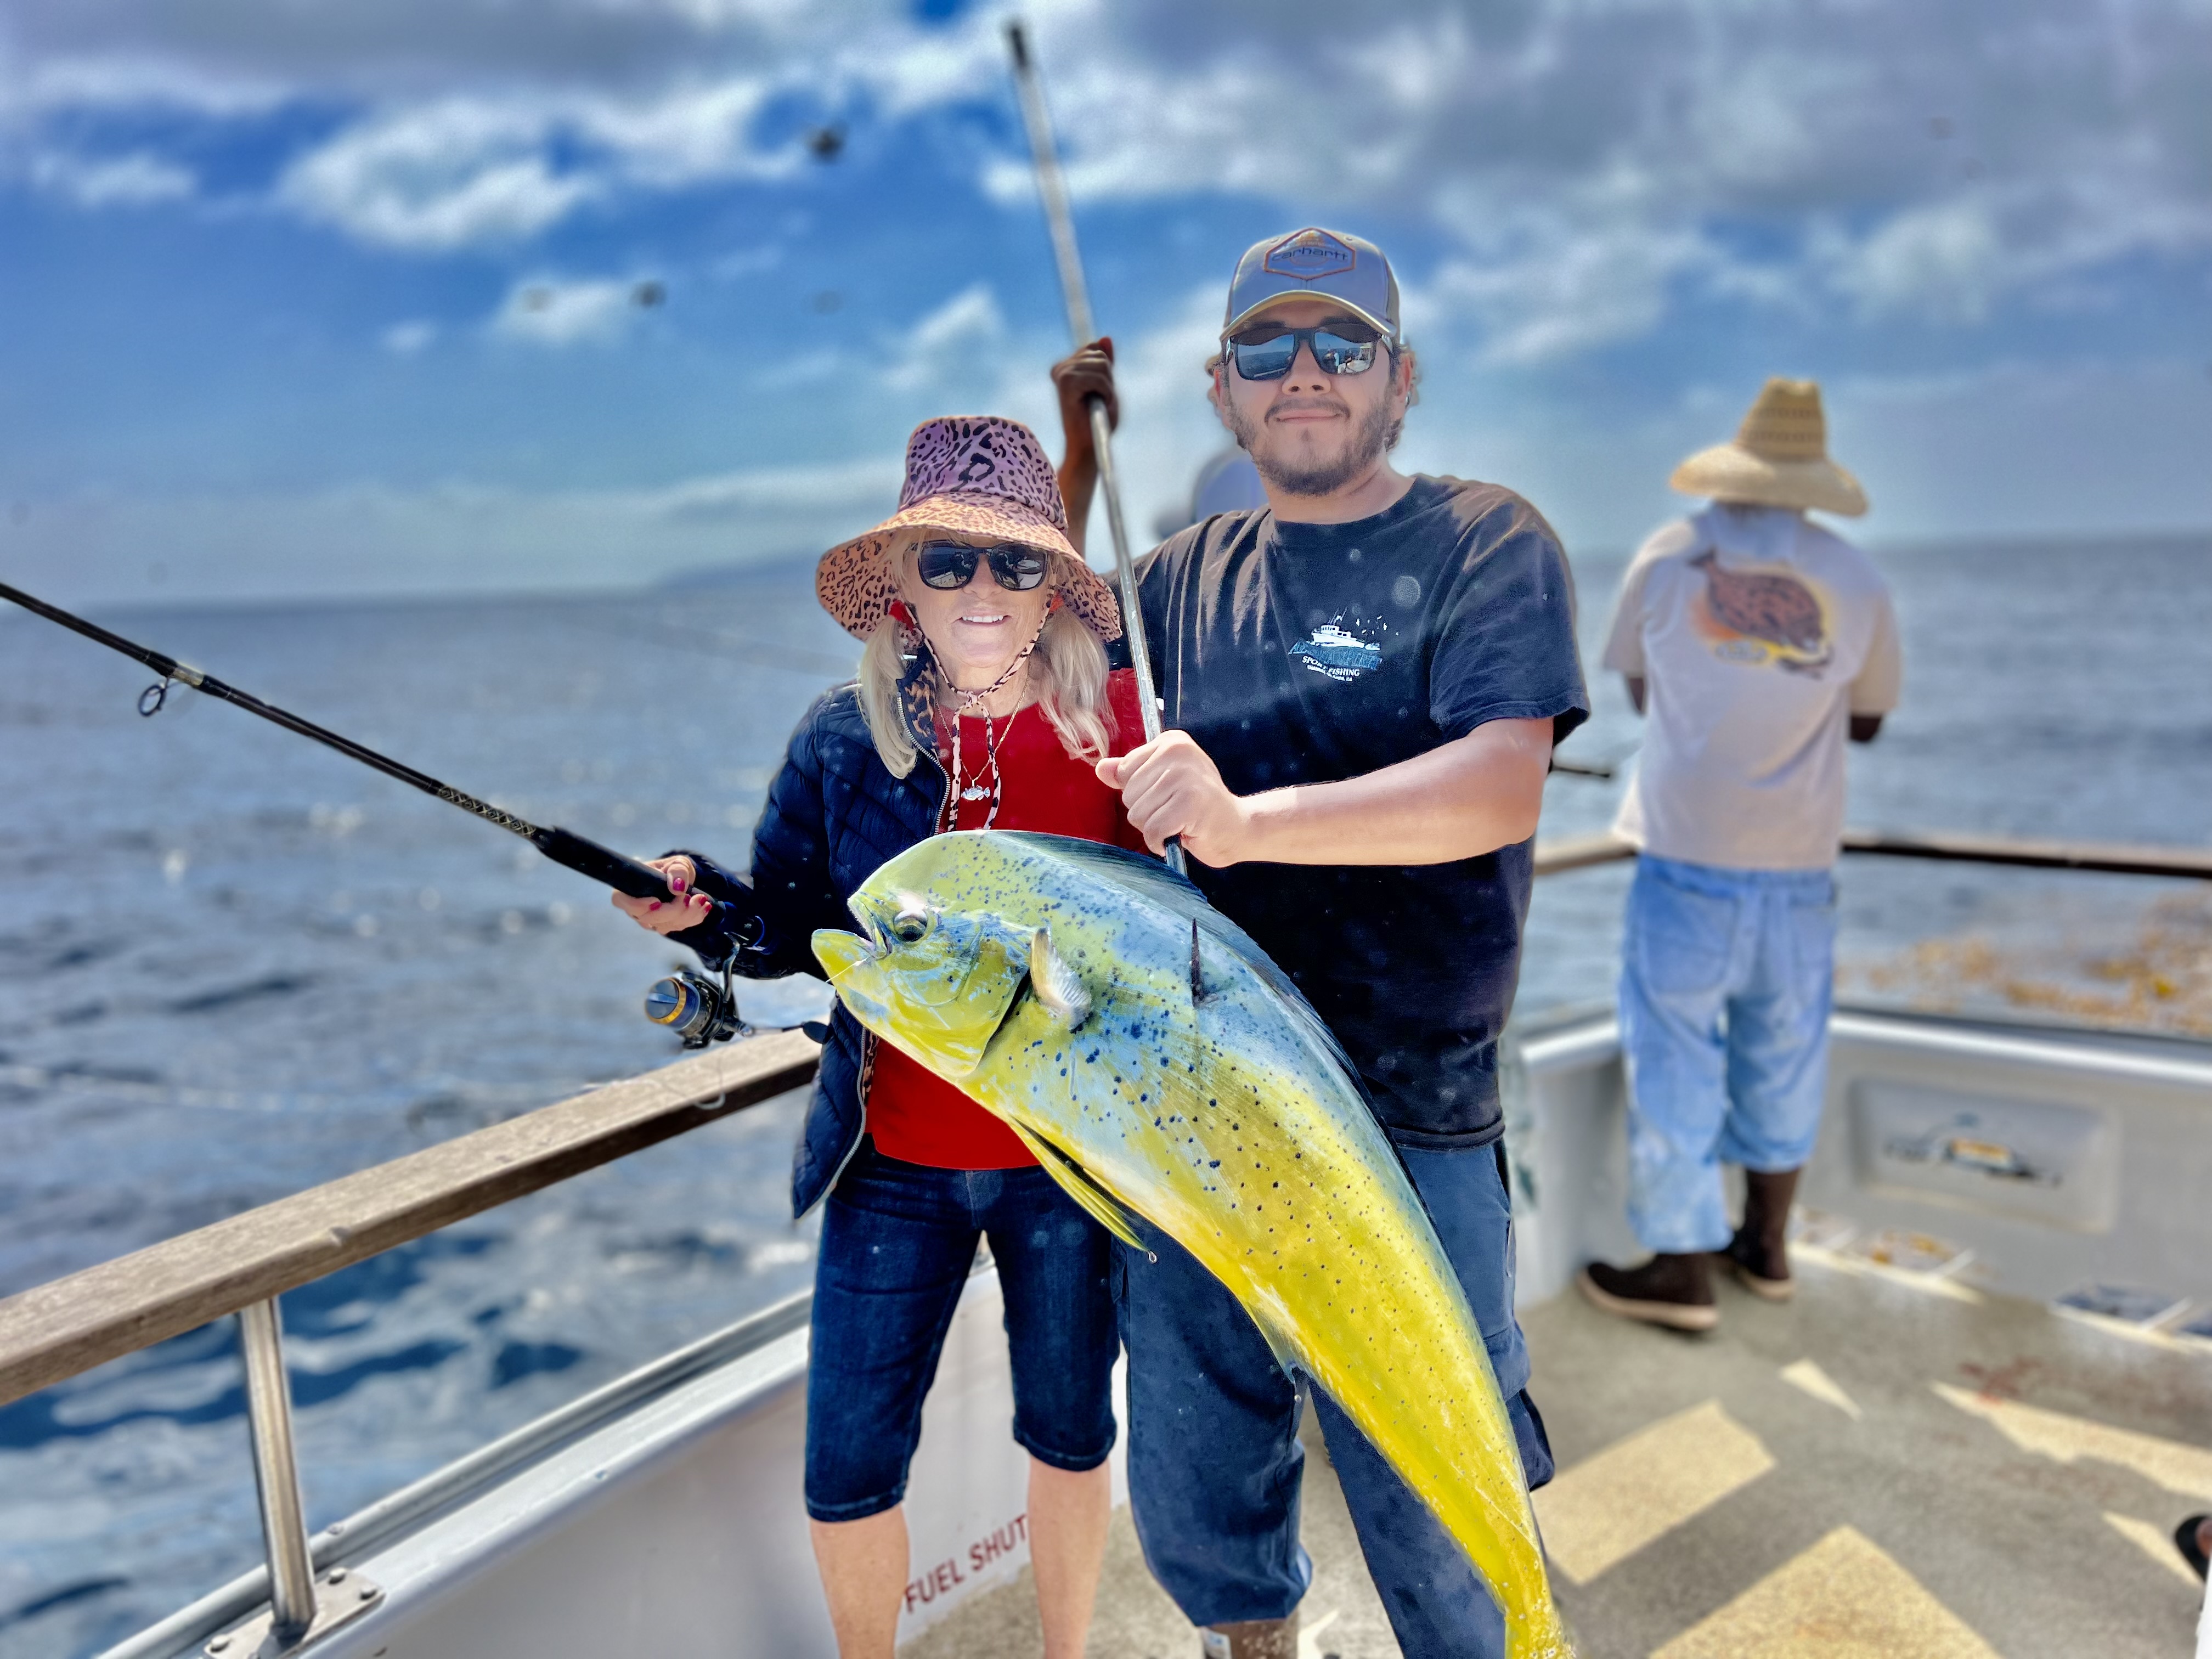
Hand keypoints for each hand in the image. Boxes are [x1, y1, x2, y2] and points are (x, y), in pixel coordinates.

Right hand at [611, 855, 713, 933]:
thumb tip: (677, 887)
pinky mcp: (663, 925)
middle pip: (648, 918)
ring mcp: (649, 919)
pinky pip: (676, 927)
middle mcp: (635, 907)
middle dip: (673, 910)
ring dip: (686, 915)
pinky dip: (693, 918)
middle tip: (689, 897)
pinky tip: (703, 906)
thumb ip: (677, 871)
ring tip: (701, 899)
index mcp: (629, 888)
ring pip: (664, 926)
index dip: (637, 905)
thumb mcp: (678, 863)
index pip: (621, 901)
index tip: (656, 900)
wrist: (684, 880)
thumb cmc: (674, 869)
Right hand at [1051, 338, 1117, 462]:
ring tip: (1098, 404)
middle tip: (1099, 400)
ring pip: (1102, 365)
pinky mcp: (1066, 383)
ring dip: (1108, 388)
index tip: (1099, 391)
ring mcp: (1062, 374)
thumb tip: (1105, 338)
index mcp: (1066, 366)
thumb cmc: (1097, 419)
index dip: (1105, 371)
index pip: (1094, 347)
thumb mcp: (1106, 385)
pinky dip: (1106, 393)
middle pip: (1100, 355)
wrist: (1088, 445)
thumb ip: (1105, 362)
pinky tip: (1098, 405)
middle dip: (1108, 379)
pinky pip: (1099, 378)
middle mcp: (1060, 368)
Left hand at [1096, 731, 1255, 866]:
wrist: (1238, 828)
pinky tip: (1179, 836)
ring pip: (1137, 814)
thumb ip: (1130, 775)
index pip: (1125, 771)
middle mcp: (1178, 751)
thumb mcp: (1161, 783)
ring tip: (1179, 823)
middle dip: (1146, 813)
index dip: (1141, 793)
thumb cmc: (1197, 807)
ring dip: (1154, 829)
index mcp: (1171, 741)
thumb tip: (1100, 768)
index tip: (1168, 796)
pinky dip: (1160, 841)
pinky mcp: (1191, 802)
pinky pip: (1152, 829)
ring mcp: (1185, 775)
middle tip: (1175, 813)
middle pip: (1128, 794)